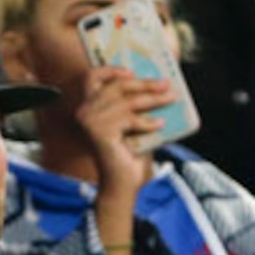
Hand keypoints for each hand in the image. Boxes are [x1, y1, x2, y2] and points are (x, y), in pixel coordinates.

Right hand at [68, 65, 165, 209]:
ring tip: (171, 99)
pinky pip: (130, 119)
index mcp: (86, 107)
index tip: (132, 72)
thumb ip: (133, 103)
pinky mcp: (101, 133)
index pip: (92, 78)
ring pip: (128, 102)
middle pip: (117, 87)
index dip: (111, 70)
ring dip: (153, 99)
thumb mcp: (130, 122)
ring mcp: (90, 122)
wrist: (121, 184)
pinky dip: (148, 121)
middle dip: (145, 83)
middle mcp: (84, 112)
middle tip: (166, 84)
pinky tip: (159, 124)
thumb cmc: (127, 153)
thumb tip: (154, 82)